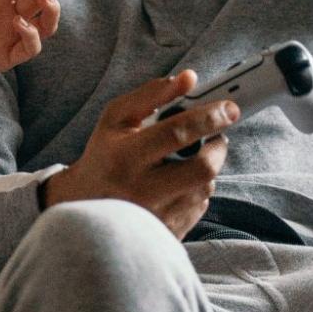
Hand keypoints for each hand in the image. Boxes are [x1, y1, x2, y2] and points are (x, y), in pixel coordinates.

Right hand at [43, 71, 234, 237]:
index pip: (177, 133)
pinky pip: (199, 208)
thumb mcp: (116, 118)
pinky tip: (179, 184)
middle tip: (218, 136)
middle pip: (202, 169)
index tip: (229, 108)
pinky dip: (197, 191)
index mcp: (125, 156)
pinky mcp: (166, 233)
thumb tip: (190, 78)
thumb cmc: (104, 155)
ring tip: (188, 160)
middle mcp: (140, 190)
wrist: (83, 205)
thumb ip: (152, 94)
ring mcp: (155, 216)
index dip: (208, 117)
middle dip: (219, 147)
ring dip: (206, 169)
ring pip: (204, 188)